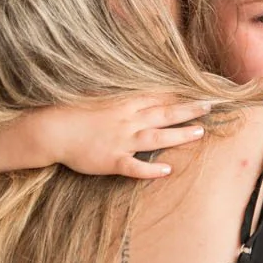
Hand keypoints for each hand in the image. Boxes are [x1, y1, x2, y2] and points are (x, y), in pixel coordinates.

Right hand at [30, 96, 215, 178]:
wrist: (51, 130)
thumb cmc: (74, 114)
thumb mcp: (101, 99)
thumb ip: (123, 98)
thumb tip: (142, 95)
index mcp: (124, 105)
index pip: (159, 98)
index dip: (180, 95)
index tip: (200, 91)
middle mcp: (127, 121)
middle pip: (164, 114)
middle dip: (189, 110)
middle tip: (211, 106)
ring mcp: (121, 141)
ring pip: (156, 137)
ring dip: (179, 135)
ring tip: (199, 133)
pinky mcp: (111, 161)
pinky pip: (134, 167)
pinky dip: (150, 170)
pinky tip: (167, 171)